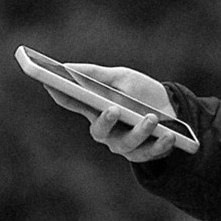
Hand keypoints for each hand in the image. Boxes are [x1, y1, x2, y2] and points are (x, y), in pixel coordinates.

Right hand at [46, 63, 179, 164]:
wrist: (170, 107)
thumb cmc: (139, 92)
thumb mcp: (121, 77)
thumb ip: (96, 74)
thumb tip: (67, 67)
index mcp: (94, 109)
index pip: (72, 102)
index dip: (59, 94)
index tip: (49, 83)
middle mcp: (106, 131)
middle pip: (99, 130)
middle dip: (105, 121)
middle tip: (113, 109)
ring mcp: (125, 144)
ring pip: (127, 143)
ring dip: (140, 131)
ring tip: (151, 118)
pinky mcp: (145, 153)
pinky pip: (150, 152)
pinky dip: (160, 144)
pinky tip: (169, 134)